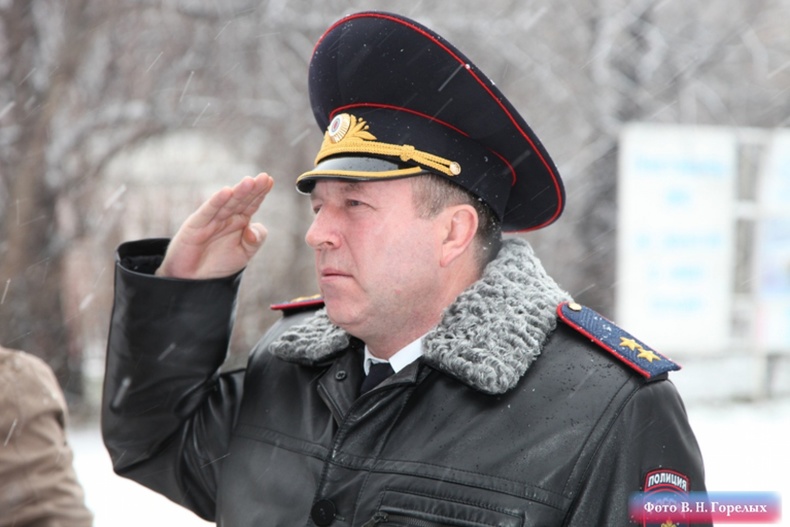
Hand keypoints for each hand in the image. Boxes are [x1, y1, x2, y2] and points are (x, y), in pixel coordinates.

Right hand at [156, 173, 273, 278]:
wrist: (194, 280)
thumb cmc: (218, 264)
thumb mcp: (244, 254)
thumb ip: (255, 241)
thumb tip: (253, 230)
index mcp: (239, 222)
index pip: (251, 204)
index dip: (260, 193)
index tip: (269, 180)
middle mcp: (226, 217)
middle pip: (241, 200)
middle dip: (252, 188)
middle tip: (263, 177)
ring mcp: (211, 220)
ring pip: (227, 203)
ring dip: (238, 192)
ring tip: (250, 181)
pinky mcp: (195, 225)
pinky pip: (208, 211)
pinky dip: (217, 201)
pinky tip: (226, 192)